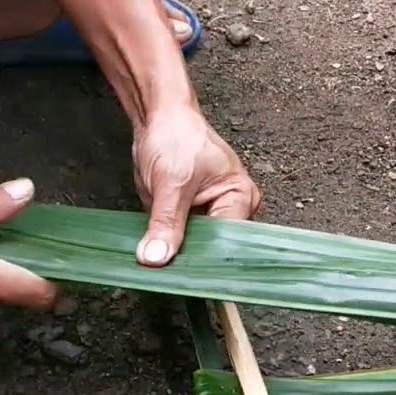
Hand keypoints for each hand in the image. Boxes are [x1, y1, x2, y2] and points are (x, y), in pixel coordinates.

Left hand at [132, 107, 261, 266]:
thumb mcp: (170, 182)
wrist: (158, 118)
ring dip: (176, 255)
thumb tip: (157, 258)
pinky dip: (166, 246)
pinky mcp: (190, 218)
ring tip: (159, 263)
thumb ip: (165, 222)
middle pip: (213, 249)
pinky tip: (154, 254)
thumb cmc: (176, 136)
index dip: (205, 260)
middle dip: (189, 259)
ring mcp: (210, 215)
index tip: (184, 276)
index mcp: (240, 197)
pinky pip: (180, 240)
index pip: (228, 242)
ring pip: (194, 249)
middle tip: (167, 274)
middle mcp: (231, 210)